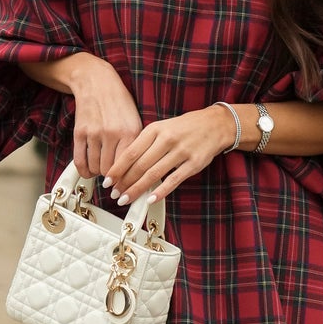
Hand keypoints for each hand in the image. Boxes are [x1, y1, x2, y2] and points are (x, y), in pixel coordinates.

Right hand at [65, 55, 142, 180]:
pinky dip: (85, 171)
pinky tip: (89, 171)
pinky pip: (80, 160)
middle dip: (113, 179)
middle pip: (111, 171)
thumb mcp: (135, 121)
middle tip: (114, 179)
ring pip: (96, 168)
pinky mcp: (79, 132)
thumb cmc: (119, 103)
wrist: (97, 82)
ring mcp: (94, 133)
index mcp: (131, 132)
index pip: (130, 166)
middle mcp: (112, 133)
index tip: (127, 188)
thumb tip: (139, 172)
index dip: (127, 181)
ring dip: (99, 173)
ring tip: (103, 170)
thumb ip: (136, 145)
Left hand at [106, 106, 234, 205]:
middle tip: (114, 194)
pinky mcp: (194, 163)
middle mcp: (167, 139)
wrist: (215, 124)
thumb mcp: (161, 128)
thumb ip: (144, 144)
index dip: (117, 169)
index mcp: (155, 129)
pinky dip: (161, 191)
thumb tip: (124, 166)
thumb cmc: (184, 127)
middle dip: (124, 183)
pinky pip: (174, 180)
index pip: (130, 152)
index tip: (107, 181)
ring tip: (126, 199)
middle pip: (139, 166)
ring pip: (153, 174)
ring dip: (137, 189)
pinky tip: (150, 199)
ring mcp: (181, 151)